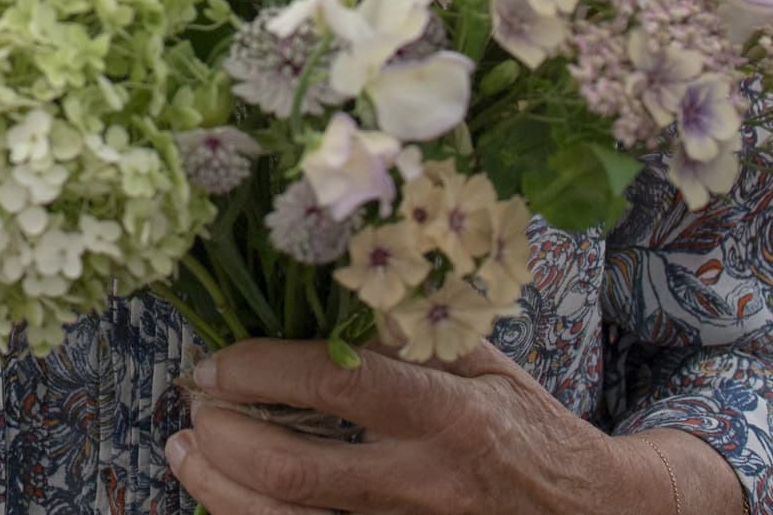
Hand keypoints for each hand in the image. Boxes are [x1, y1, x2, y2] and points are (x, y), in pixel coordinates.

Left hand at [163, 338, 740, 513]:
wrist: (588, 514)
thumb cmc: (524, 424)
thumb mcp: (480, 357)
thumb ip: (409, 328)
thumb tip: (327, 282)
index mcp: (444, 411)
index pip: (336, 385)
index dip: (263, 372)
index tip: (215, 361)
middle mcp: (421, 479)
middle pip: (299, 471)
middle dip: (227, 440)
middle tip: (189, 408)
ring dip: (222, 491)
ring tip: (185, 454)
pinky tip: (229, 498)